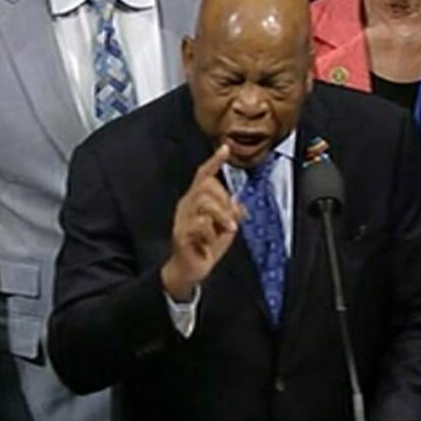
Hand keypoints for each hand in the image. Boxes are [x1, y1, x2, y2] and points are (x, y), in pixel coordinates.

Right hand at [161, 144, 243, 299]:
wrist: (190, 271)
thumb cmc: (205, 247)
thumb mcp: (225, 229)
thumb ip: (232, 214)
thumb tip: (239, 206)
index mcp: (195, 200)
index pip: (203, 175)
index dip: (214, 162)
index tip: (225, 148)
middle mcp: (186, 205)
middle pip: (207, 186)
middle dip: (224, 200)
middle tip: (230, 220)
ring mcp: (182, 219)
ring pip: (204, 202)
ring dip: (221, 216)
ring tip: (227, 229)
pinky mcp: (180, 234)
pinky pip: (200, 224)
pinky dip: (211, 233)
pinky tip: (209, 241)